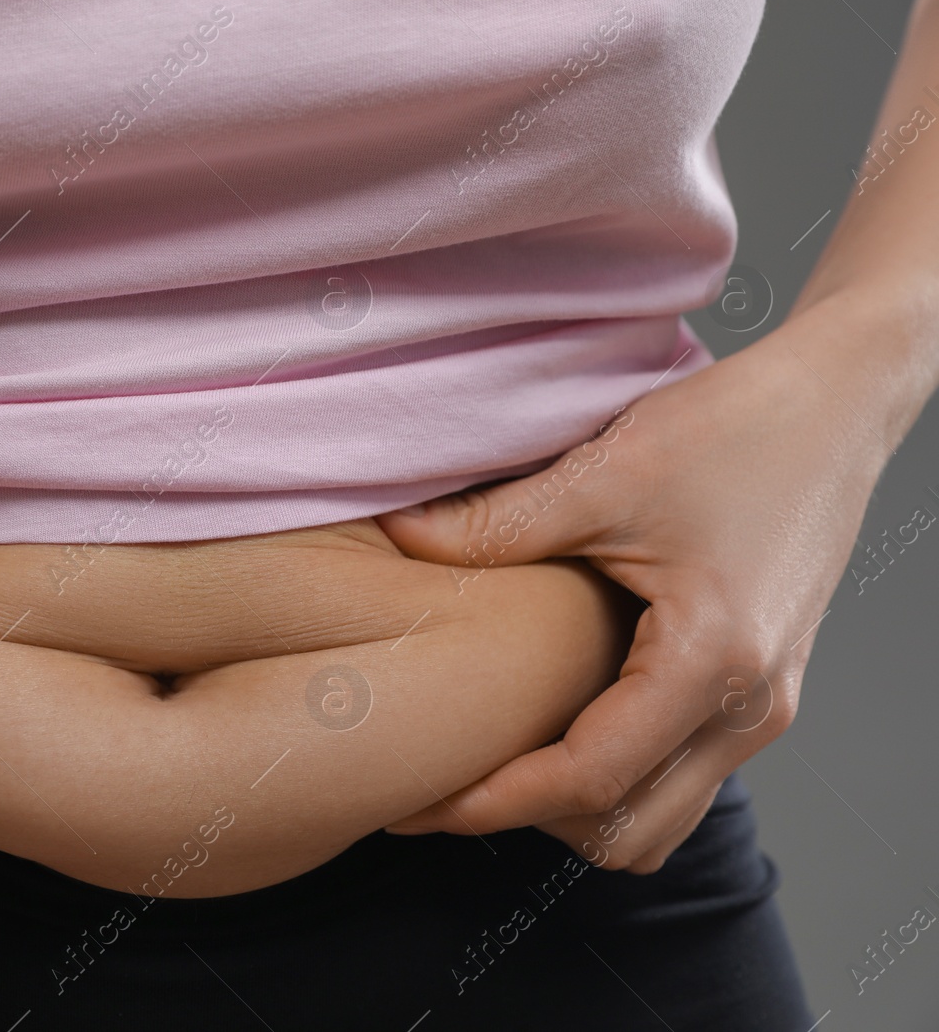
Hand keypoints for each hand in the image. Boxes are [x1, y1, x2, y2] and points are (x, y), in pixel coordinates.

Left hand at [375, 311, 891, 871]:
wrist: (837, 401)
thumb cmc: (740, 428)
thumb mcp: (604, 474)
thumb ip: (495, 524)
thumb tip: (398, 538)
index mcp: (713, 663)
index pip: (589, 782)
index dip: (492, 803)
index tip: (419, 801)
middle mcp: (750, 706)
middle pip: (627, 833)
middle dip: (530, 821)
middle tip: (443, 785)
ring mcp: (763, 706)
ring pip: (659, 817)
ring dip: (577, 807)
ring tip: (494, 756)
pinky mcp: (761, 690)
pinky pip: (679, 773)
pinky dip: (615, 773)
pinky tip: (554, 717)